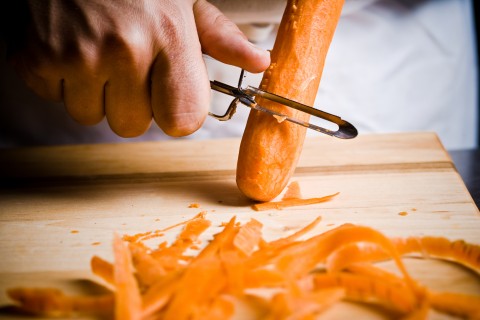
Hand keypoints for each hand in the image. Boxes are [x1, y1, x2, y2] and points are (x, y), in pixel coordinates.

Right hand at [9, 0, 269, 136]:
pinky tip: (67, 45)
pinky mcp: (35, 59)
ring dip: (94, 93)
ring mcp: (76, 56)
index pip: (183, 121)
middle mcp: (124, 49)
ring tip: (94, 49)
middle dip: (131, 102)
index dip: (175, 111)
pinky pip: (56, 100)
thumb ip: (220, 37)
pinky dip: (60, 80)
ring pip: (93, 117)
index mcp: (169, 35)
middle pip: (134, 126)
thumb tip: (260, 63)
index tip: (167, 93)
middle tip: (124, 61)